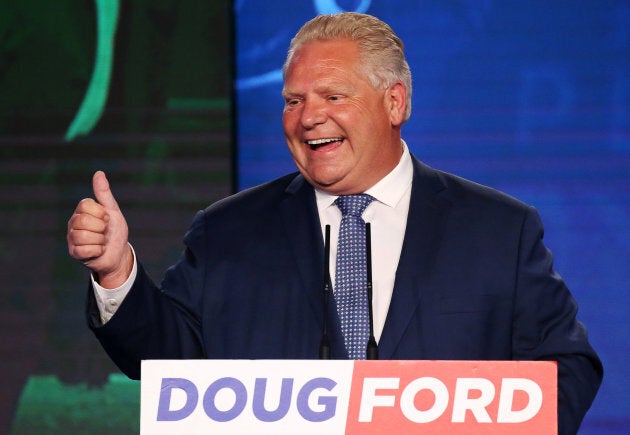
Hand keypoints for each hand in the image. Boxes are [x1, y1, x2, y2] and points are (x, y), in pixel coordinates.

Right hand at [67, 171, 132, 288]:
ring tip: (102, 241)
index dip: (101, 213)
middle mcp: (73, 223)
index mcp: (82, 211)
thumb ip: (104, 193)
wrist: (119, 253)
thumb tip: (98, 173)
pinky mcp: (74, 253)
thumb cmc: (115, 231)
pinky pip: (85, 250)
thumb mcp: (113, 211)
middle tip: (104, 231)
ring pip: (83, 236)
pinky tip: (98, 251)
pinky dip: (97, 251)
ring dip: (100, 240)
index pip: (85, 205)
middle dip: (101, 227)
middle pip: (83, 220)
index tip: (107, 218)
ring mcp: (72, 238)